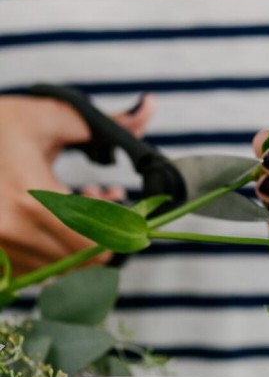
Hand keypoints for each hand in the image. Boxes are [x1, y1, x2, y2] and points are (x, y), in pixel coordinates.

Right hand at [0, 95, 153, 274]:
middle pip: (81, 261)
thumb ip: (103, 122)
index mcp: (31, 198)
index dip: (121, 230)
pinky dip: (51, 249)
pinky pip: (33, 269)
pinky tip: (53, 218)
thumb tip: (147, 107)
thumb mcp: (46, 116)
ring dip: (78, 242)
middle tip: (108, 201)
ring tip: (80, 201)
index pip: (95, 241)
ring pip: (58, 268)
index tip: (129, 208)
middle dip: (103, 235)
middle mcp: (11, 231)